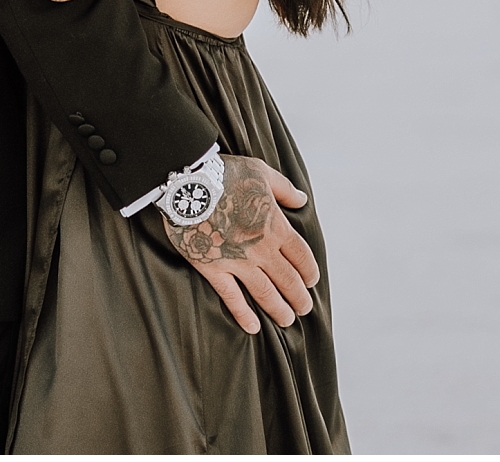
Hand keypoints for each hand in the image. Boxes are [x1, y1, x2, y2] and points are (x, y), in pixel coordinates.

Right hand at [160, 155, 319, 334]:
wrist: (188, 184)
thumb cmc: (224, 174)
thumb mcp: (260, 172)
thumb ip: (284, 189)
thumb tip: (302, 199)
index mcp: (275, 226)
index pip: (301, 256)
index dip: (308, 270)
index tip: (311, 281)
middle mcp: (261, 249)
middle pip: (288, 279)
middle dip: (299, 296)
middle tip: (304, 308)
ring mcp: (237, 262)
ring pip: (265, 293)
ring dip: (279, 309)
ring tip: (287, 320)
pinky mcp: (213, 269)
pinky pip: (231, 297)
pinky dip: (243, 313)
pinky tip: (253, 327)